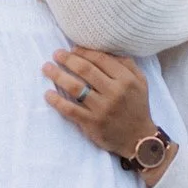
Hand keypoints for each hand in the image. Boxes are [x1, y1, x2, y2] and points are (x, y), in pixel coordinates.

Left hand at [43, 48, 172, 176]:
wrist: (138, 139)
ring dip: (57, 75)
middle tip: (56, 54)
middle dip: (67, 59)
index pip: (101, 59)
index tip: (72, 49)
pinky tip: (48, 94)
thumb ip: (126, 64)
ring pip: (75, 87)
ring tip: (47, 68)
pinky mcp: (92, 123)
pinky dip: (56, 101)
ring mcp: (102, 108)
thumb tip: (105, 50)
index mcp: (126, 80)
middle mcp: (114, 92)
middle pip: (85, 70)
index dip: (84, 52)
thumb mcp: (140, 82)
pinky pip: (70, 109)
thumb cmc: (137, 107)